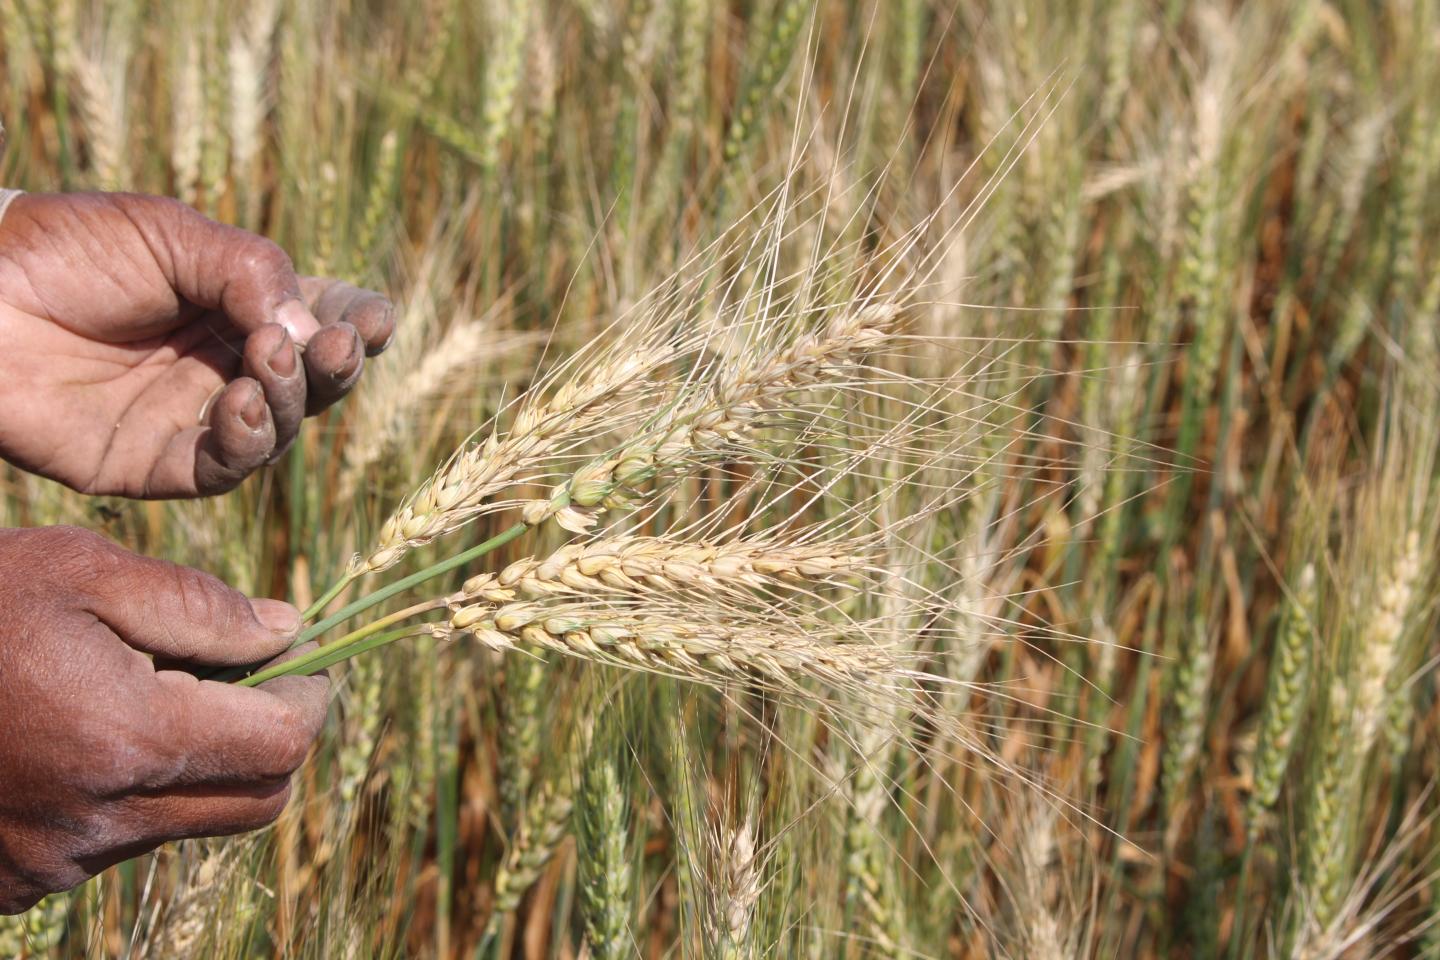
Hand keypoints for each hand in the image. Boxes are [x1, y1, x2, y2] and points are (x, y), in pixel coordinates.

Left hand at [0, 192, 394, 497]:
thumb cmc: (66, 248)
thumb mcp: (171, 234)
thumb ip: (249, 272)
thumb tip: (306, 327)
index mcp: (242, 304)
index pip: (323, 319)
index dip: (358, 324)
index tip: (374, 319)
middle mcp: (230, 365)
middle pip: (315, 383)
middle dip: (336, 366)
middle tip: (333, 345)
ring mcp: (196, 418)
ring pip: (280, 430)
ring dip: (290, 400)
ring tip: (269, 363)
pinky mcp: (155, 464)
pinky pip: (222, 469)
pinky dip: (245, 442)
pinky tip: (239, 404)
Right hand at [0, 526, 328, 913]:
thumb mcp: (80, 571)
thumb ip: (198, 607)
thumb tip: (287, 632)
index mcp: (127, 743)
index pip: (281, 746)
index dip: (308, 696)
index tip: (302, 658)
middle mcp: (98, 825)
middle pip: (253, 800)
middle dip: (269, 737)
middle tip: (246, 676)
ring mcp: (52, 864)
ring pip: (187, 822)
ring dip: (197, 764)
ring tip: (145, 691)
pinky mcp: (16, 882)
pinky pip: (117, 844)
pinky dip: (132, 794)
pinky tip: (84, 734)